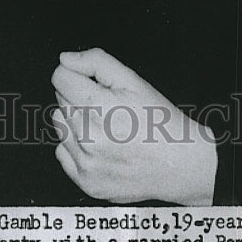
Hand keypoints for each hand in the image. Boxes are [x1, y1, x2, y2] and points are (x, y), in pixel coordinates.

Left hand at [51, 48, 216, 205]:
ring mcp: (85, 163)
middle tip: (108, 105)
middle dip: (79, 96)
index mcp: (98, 107)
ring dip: (76, 120)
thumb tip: (65, 59)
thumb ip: (96, 62)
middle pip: (60, 99)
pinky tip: (101, 145)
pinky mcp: (86, 182)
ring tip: (105, 125)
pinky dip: (76, 146)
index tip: (92, 80)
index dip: (77, 74)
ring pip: (60, 125)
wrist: (181, 164)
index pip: (60, 78)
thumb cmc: (159, 120)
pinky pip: (62, 152)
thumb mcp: (133, 80)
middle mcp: (87, 137)